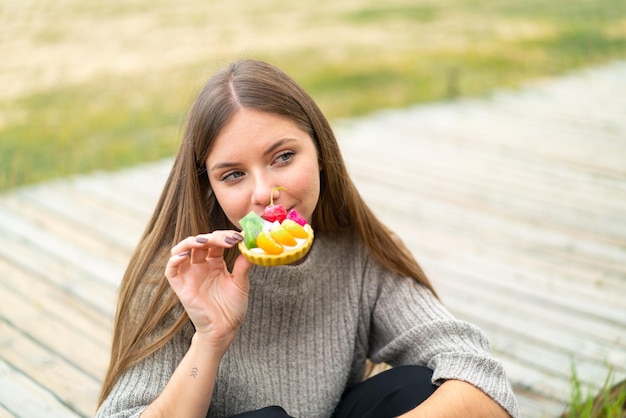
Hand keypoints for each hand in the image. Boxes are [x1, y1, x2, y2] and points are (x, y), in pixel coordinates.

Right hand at [165, 231, 252, 351]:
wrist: (224, 330)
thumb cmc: (232, 308)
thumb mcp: (241, 283)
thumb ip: (243, 265)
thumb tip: (251, 247)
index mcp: (215, 263)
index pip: (215, 242)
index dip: (224, 236)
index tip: (239, 237)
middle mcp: (201, 266)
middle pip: (200, 242)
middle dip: (213, 237)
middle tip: (228, 239)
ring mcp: (190, 275)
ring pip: (181, 250)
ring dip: (191, 242)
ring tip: (205, 241)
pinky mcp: (181, 287)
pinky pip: (171, 271)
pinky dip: (174, 260)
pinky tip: (184, 256)